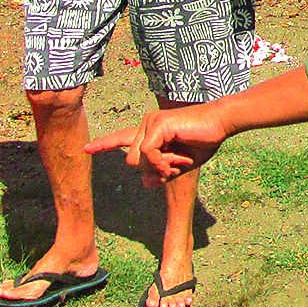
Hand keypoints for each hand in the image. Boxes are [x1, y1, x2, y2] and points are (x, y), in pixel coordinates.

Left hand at [90, 104, 233, 184]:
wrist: (220, 124)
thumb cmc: (203, 141)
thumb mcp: (180, 164)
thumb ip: (162, 173)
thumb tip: (145, 184)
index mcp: (151, 132)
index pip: (122, 139)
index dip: (104, 145)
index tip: (86, 149)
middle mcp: (147, 124)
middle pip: (131, 160)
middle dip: (152, 171)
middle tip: (174, 168)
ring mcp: (150, 123)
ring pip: (136, 159)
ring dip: (157, 167)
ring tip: (177, 162)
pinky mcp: (157, 124)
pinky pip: (146, 153)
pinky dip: (160, 162)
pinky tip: (174, 161)